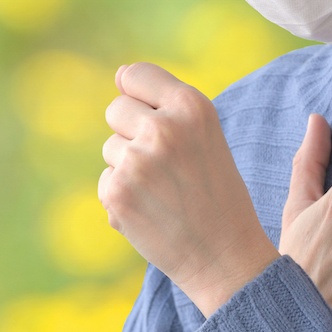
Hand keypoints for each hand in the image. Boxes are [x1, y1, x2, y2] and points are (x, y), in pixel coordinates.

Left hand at [98, 62, 278, 317]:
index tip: (151, 115)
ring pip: (110, 148)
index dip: (138, 94)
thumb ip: (165, 104)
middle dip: (131, 132)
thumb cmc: (216, 192)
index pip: (136, 74)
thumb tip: (119, 75)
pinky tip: (151, 212)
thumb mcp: (205, 135)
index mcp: (191, 106)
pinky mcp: (116, 192)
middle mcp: (162, 128)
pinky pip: (106, 180)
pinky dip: (122, 196)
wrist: (225, 257)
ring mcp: (136, 161)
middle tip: (165, 164)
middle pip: (115, 109)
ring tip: (163, 191)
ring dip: (128, 167)